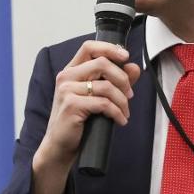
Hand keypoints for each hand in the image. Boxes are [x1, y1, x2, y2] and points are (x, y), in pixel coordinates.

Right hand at [31, 40, 140, 193]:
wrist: (60, 145)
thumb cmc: (77, 122)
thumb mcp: (96, 97)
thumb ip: (115, 81)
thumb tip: (134, 67)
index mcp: (71, 71)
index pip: (89, 47)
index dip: (110, 48)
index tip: (125, 57)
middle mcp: (66, 77)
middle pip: (102, 64)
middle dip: (123, 79)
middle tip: (129, 95)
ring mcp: (67, 90)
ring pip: (106, 86)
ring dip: (122, 101)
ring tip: (124, 112)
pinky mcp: (72, 105)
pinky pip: (104, 103)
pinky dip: (117, 112)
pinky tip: (120, 120)